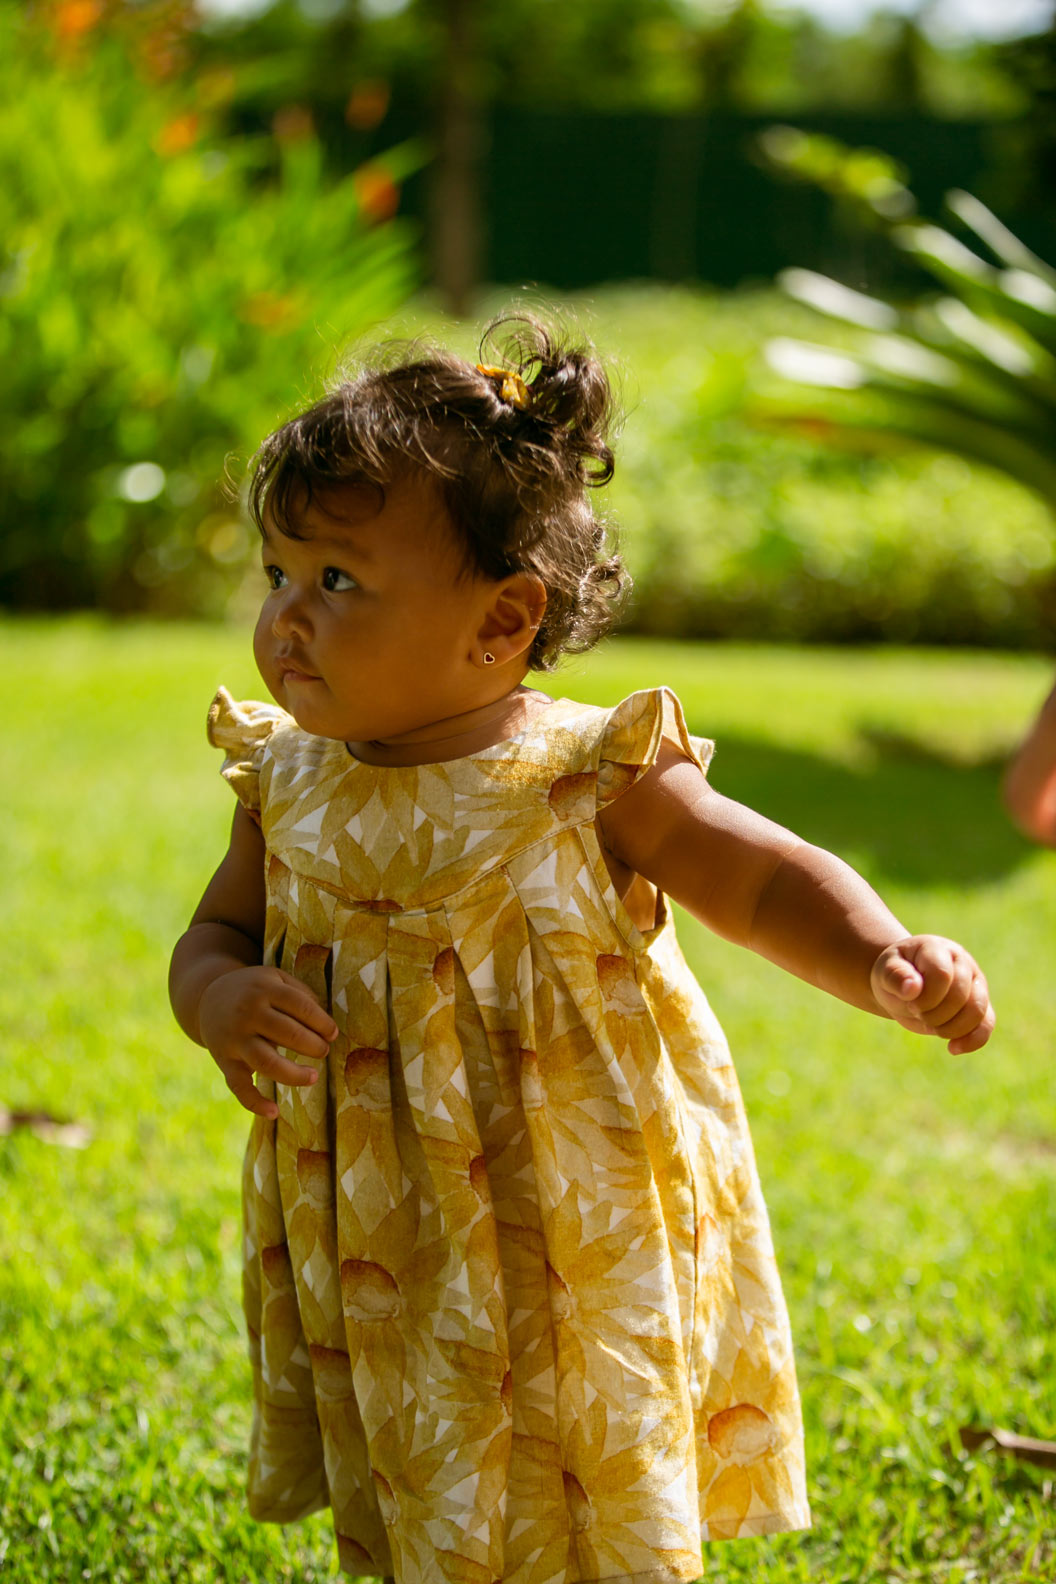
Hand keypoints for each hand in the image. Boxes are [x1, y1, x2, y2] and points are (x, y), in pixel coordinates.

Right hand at [197, 965, 337, 1117]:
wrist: (207, 999)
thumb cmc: (254, 990)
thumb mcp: (275, 978)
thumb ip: (301, 994)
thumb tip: (326, 1025)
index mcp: (265, 989)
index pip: (301, 1007)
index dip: (322, 1022)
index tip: (332, 1034)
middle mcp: (248, 1013)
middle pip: (288, 1033)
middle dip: (313, 1046)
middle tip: (323, 1051)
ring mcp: (235, 1039)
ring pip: (267, 1062)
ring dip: (294, 1074)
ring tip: (313, 1077)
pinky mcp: (224, 1061)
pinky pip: (239, 1086)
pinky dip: (255, 1102)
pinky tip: (274, 1112)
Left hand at [870, 936, 993, 1053]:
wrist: (903, 985)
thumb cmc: (894, 975)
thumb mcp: (884, 972)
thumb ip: (895, 976)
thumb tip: (912, 988)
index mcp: (937, 949)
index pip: (942, 975)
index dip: (927, 997)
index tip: (911, 1004)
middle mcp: (962, 963)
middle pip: (961, 996)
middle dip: (935, 1014)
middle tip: (917, 1013)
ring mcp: (975, 984)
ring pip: (978, 1011)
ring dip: (952, 1028)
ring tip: (931, 1028)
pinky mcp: (980, 1005)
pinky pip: (986, 1024)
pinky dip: (972, 1041)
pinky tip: (953, 1049)